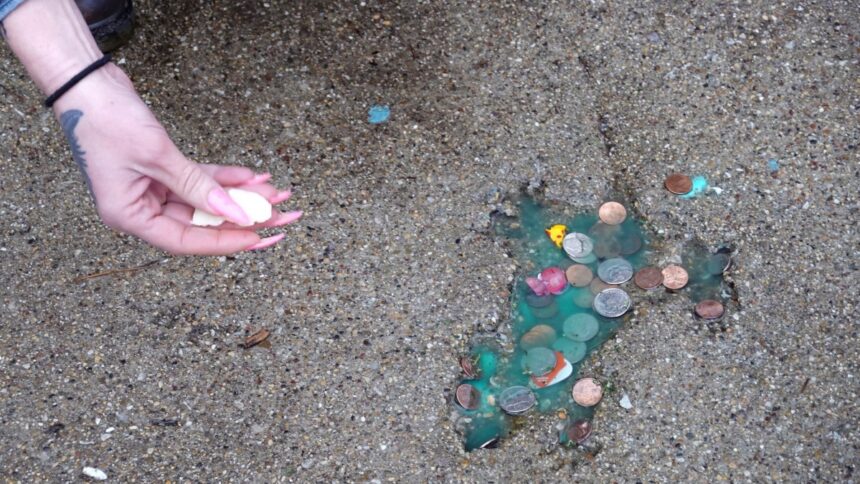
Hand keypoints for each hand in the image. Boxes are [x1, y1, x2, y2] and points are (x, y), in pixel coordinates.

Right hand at [51, 64, 301, 254]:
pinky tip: (254, 176)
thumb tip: (236, 213)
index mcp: (129, 215)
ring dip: (240, 196)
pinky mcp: (160, 169)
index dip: (224, 241)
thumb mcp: (157, 155)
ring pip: (205, 201)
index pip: (185, 240)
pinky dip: (225, 177)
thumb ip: (198, 186)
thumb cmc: (105, 118)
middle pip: (200, 223)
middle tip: (281, 217)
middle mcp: (140, 207)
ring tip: (277, 194)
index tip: (259, 238)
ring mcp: (150, 189)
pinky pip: (200, 179)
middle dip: (243, 218)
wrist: (84, 80)